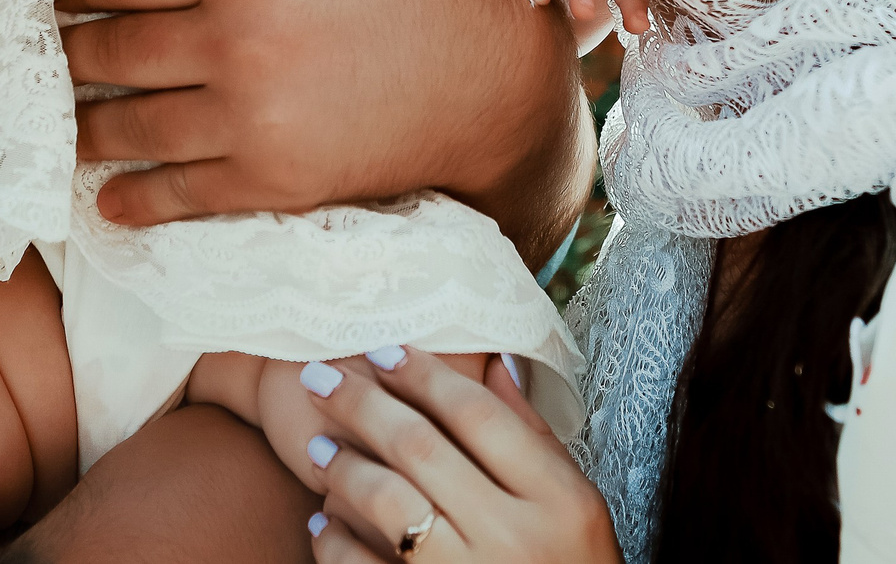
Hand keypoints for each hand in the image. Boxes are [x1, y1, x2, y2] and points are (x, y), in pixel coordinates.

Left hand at [50, 0, 589, 258]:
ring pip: (126, 124)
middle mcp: (234, 38)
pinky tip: (107, 196)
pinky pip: (176, 194)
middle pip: (107, 49)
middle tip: (50, 50)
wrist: (492, 77)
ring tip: (65, 118)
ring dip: (81, 123)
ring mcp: (248, 117)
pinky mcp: (270, 180)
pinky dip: (130, 199)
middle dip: (66, 49)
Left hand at [299, 347, 615, 563]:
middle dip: (362, 406)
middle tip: (320, 377)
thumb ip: (535, 437)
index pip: (477, 416)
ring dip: (345, 469)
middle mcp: (514, 536)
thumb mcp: (576, 504)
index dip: (424, 376)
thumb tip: (497, 359)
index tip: (382, 350)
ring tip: (318, 446)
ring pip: (390, 504)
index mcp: (557, 500)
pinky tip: (321, 524)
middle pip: (422, 449)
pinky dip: (337, 545)